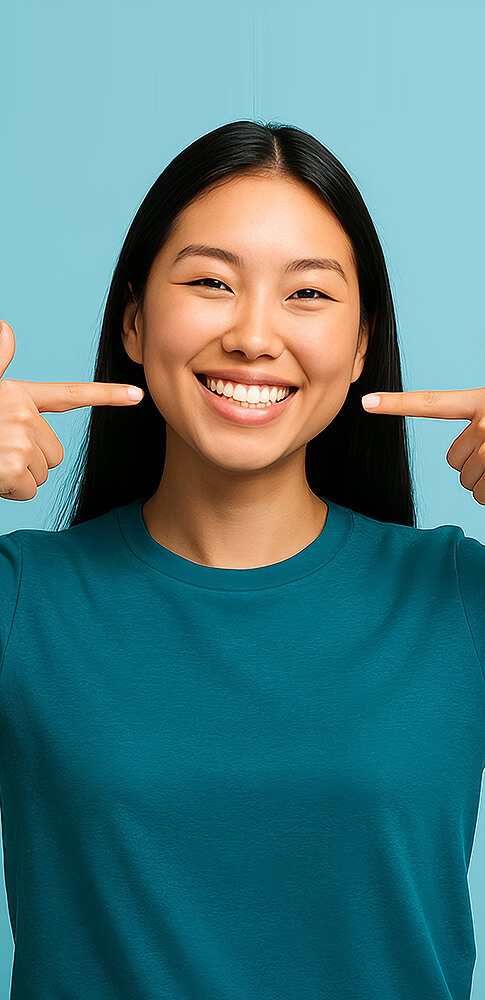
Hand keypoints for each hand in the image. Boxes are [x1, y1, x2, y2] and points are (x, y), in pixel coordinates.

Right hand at [0, 320, 143, 500]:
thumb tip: (6, 328)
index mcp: (14, 394)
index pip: (67, 394)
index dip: (105, 395)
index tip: (138, 395)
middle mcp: (19, 410)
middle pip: (55, 451)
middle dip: (29, 461)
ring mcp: (17, 437)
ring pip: (44, 472)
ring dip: (18, 477)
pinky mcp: (13, 464)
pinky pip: (31, 490)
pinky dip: (10, 492)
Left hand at [361, 388, 484, 504]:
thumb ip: (479, 426)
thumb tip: (469, 453)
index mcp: (479, 402)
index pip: (431, 404)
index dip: (397, 404)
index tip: (367, 402)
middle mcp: (482, 422)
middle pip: (452, 458)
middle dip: (470, 464)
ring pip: (466, 479)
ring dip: (482, 479)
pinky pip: (480, 494)